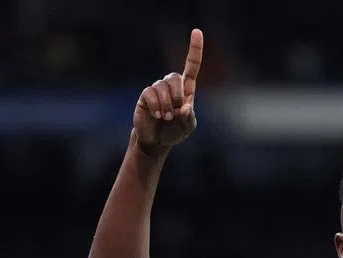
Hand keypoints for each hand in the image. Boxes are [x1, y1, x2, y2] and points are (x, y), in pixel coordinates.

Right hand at [133, 29, 202, 154]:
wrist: (157, 140)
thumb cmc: (175, 131)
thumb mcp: (188, 127)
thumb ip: (189, 117)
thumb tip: (184, 107)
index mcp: (186, 89)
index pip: (191, 65)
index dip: (194, 49)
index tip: (197, 32)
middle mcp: (171, 86)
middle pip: (175, 77)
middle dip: (177, 95)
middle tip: (176, 111)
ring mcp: (157, 89)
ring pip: (162, 86)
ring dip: (166, 104)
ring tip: (166, 117)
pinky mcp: (145, 96)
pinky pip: (150, 93)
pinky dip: (156, 105)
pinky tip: (157, 115)